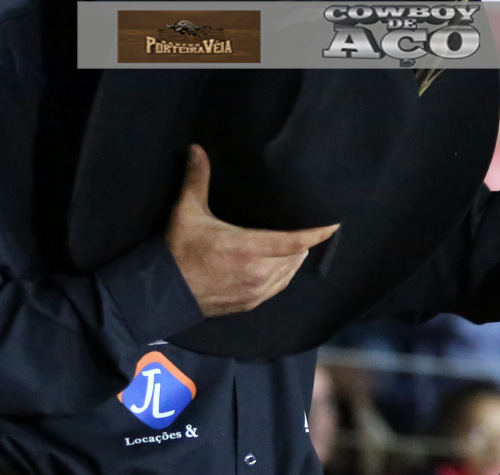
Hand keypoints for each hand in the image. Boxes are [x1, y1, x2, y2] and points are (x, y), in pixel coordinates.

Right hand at [166, 145, 339, 316]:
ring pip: (291, 271)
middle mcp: (258, 272)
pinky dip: (286, 272)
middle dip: (305, 241)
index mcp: (247, 249)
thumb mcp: (187, 213)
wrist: (166, 293)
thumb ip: (197, 180)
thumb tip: (197, 148)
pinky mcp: (253, 302)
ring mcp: (257, 290)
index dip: (317, 233)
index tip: (333, 222)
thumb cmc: (179, 251)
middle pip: (297, 255)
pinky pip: (280, 285)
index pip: (294, 241)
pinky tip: (285, 262)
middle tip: (309, 226)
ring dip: (296, 257)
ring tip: (298, 242)